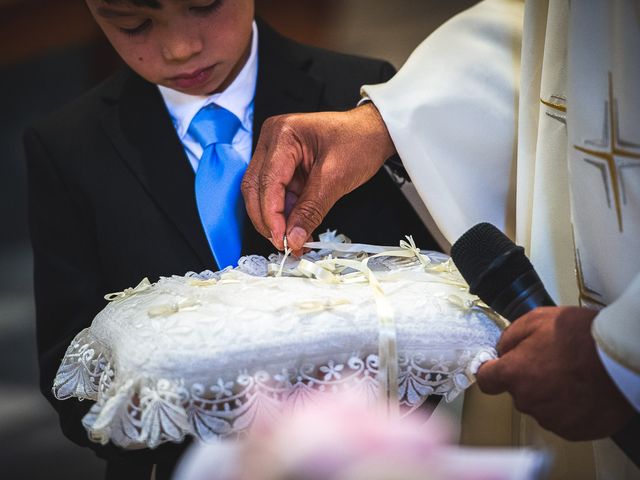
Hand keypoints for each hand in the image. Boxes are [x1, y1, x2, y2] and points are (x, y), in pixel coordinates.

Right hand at [241, 103, 395, 252]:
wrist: (374, 132)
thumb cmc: (359, 141)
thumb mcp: (336, 177)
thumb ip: (311, 209)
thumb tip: (293, 237)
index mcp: (283, 134)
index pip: (267, 181)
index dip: (271, 215)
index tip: (282, 239)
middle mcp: (273, 140)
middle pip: (255, 188)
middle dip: (268, 220)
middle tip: (285, 244)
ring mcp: (275, 153)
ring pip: (262, 194)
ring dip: (275, 221)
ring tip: (293, 242)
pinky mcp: (283, 167)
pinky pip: (277, 195)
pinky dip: (285, 215)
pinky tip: (296, 231)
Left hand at [476, 306, 634, 440]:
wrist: (619, 359)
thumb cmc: (580, 336)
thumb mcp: (536, 320)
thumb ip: (510, 337)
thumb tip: (502, 350)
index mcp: (513, 374)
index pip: (486, 380)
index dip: (491, 371)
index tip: (497, 367)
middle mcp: (527, 401)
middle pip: (517, 392)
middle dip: (528, 378)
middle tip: (552, 362)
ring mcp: (551, 419)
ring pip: (540, 406)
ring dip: (549, 394)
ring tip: (572, 376)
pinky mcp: (574, 431)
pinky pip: (563, 420)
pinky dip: (570, 409)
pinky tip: (583, 392)